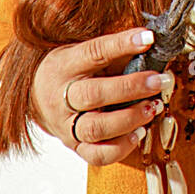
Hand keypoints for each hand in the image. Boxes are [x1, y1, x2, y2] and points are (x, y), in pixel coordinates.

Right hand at [31, 28, 169, 165]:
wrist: (36, 95)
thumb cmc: (70, 69)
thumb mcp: (83, 52)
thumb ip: (114, 52)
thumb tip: (151, 45)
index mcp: (65, 65)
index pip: (94, 52)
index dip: (122, 44)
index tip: (148, 39)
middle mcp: (62, 97)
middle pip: (94, 94)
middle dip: (131, 87)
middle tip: (157, 80)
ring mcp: (66, 125)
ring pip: (96, 128)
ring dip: (129, 118)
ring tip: (153, 107)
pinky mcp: (74, 146)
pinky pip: (97, 155)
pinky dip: (121, 147)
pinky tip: (139, 133)